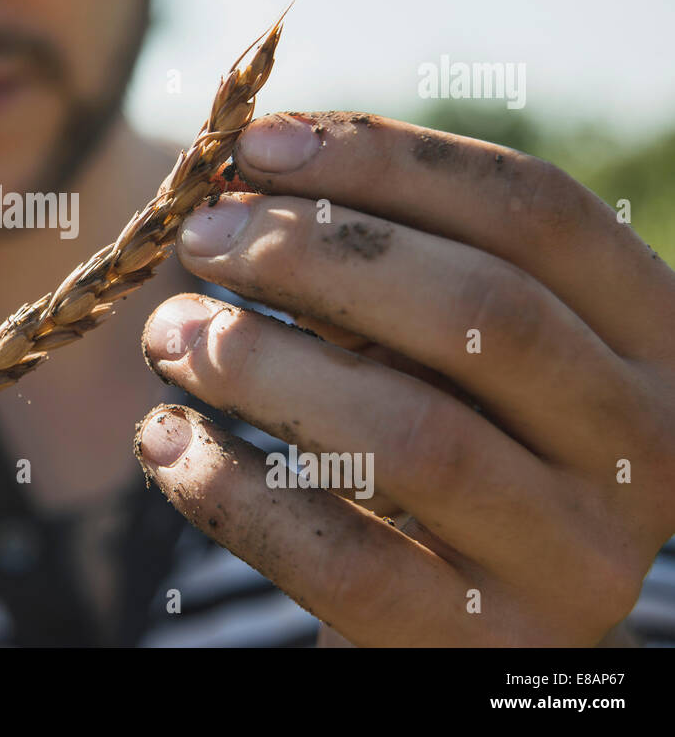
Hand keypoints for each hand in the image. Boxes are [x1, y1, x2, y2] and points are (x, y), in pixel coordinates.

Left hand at [134, 111, 674, 645]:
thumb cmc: (450, 434)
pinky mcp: (481, 646)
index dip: (387, 161)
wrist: (470, 618)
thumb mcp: (451, 341)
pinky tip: (164, 439)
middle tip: (199, 237)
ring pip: (413, 436)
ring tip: (169, 332)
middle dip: (316, 254)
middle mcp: (644, 447)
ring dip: (262, 365)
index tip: (254, 144)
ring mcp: (576, 559)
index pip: (535, 210)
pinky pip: (344, 563)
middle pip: (481, 311)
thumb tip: (250, 173)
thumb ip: (383, 261)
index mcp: (653, 339)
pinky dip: (234, 491)